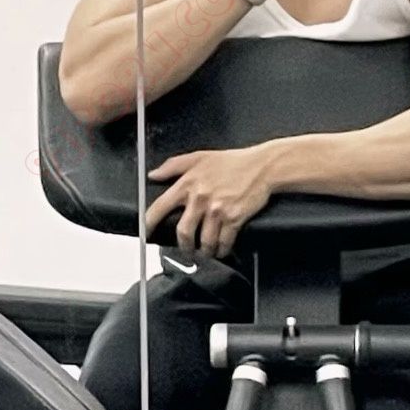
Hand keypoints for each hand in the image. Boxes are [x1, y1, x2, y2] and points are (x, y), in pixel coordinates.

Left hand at [147, 147, 273, 258]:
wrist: (262, 166)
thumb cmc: (233, 161)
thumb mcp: (199, 157)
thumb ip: (173, 166)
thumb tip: (153, 175)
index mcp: (188, 184)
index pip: (160, 207)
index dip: (149, 224)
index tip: (146, 234)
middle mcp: (200, 198)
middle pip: (183, 232)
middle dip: (184, 246)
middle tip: (186, 250)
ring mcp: (217, 210)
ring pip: (204, 241)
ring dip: (204, 252)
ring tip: (205, 253)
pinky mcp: (234, 219)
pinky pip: (223, 243)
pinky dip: (221, 250)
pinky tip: (221, 250)